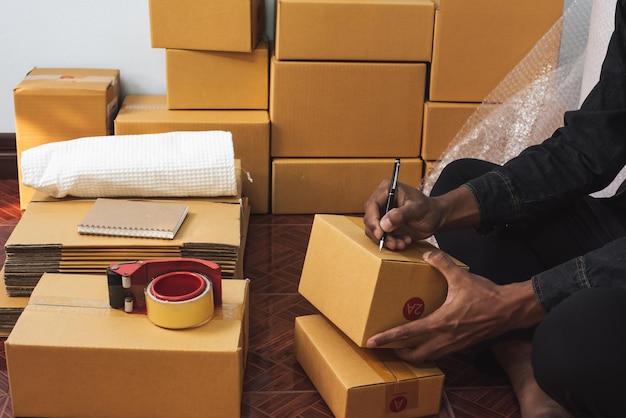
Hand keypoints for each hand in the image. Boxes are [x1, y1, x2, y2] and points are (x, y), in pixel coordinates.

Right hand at [363, 181, 443, 249]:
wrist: (436, 218)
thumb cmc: (429, 209)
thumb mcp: (417, 210)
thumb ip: (400, 215)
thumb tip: (383, 224)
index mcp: (387, 190)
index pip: (372, 205)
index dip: (373, 220)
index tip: (380, 233)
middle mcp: (382, 201)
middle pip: (370, 219)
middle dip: (380, 234)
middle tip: (392, 243)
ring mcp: (382, 213)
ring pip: (374, 230)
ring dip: (386, 240)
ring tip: (401, 244)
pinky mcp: (385, 225)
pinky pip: (381, 236)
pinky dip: (390, 242)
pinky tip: (404, 242)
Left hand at [366, 251, 544, 363]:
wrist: (510, 311)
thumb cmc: (486, 296)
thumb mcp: (461, 276)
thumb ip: (441, 264)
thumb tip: (426, 254)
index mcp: (440, 322)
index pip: (408, 333)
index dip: (388, 338)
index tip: (372, 342)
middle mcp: (445, 338)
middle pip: (415, 355)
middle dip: (398, 353)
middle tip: (385, 348)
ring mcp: (454, 344)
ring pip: (428, 357)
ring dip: (413, 355)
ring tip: (402, 349)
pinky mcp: (462, 345)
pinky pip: (440, 353)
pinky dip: (429, 352)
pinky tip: (426, 343)